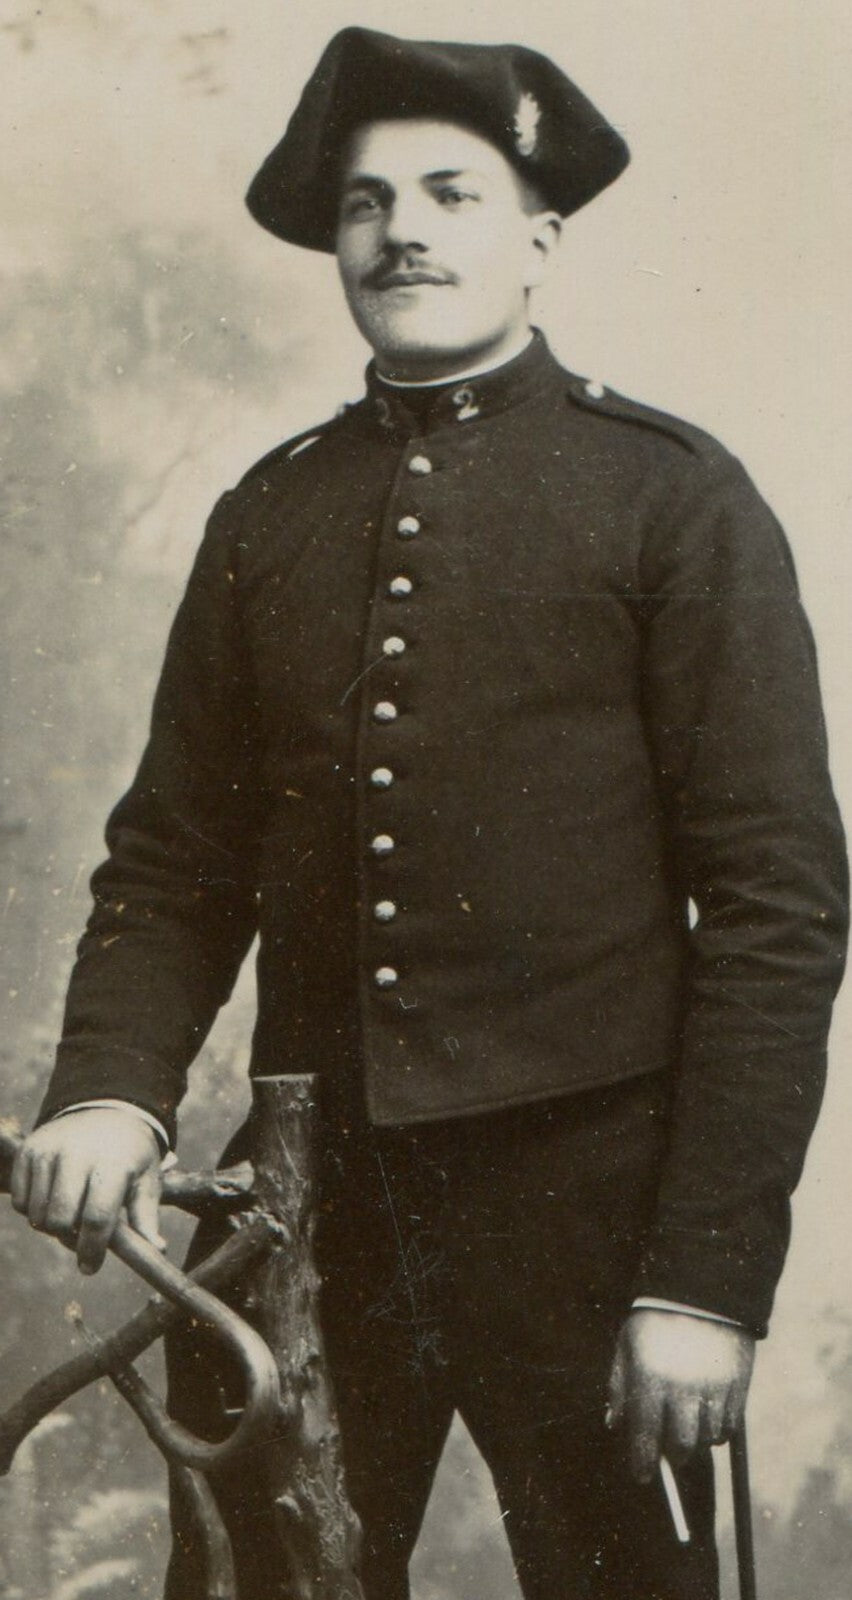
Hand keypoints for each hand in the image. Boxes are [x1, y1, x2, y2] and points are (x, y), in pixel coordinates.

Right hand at [10, 1109, 163, 1274]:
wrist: (106, 1110)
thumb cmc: (130, 1154)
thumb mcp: (147, 1180)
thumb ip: (146, 1217)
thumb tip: (157, 1249)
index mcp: (112, 1162)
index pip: (97, 1217)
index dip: (92, 1249)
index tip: (89, 1267)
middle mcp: (76, 1153)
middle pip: (60, 1220)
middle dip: (69, 1240)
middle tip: (81, 1237)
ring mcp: (48, 1150)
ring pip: (37, 1215)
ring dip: (52, 1227)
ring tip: (71, 1214)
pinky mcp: (28, 1151)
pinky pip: (20, 1202)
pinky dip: (34, 1211)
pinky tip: (53, 1199)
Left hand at [607, 1308, 754, 1481]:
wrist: (701, 1288)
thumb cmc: (655, 1317)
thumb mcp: (627, 1344)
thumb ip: (619, 1386)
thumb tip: (614, 1423)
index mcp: (650, 1380)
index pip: (645, 1439)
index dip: (642, 1464)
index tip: (642, 1475)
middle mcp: (683, 1390)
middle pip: (681, 1448)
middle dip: (672, 1455)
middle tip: (667, 1449)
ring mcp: (714, 1389)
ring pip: (707, 1441)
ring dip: (696, 1442)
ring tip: (689, 1426)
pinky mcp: (738, 1386)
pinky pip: (729, 1427)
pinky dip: (718, 1431)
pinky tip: (708, 1417)